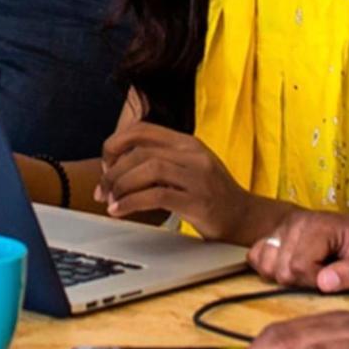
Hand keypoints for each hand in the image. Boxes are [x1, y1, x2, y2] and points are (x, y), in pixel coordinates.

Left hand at [96, 123, 256, 237]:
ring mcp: (198, 177)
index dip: (115, 145)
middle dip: (113, 172)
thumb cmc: (212, 195)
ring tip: (111, 201)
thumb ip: (160, 160)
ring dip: (121, 186)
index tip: (106, 165)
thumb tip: (116, 166)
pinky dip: (131, 203)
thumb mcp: (189, 167)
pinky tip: (119, 211)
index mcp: (187, 143)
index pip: (142, 129)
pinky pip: (156, 196)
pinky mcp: (199, 201)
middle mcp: (193, 155)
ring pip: (148, 169)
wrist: (246, 218)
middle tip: (103, 191)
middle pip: (140, 152)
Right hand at [249, 207, 348, 291]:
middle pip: (281, 270)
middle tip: (327, 276)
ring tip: (312, 272)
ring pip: (266, 266)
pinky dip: (271, 270)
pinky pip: (257, 257)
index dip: (315, 283)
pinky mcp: (274, 234)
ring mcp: (282, 226)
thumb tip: (325, 283)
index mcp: (319, 225)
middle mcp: (294, 222)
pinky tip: (295, 269)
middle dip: (303, 283)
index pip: (298, 267)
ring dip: (287, 277)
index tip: (335, 280)